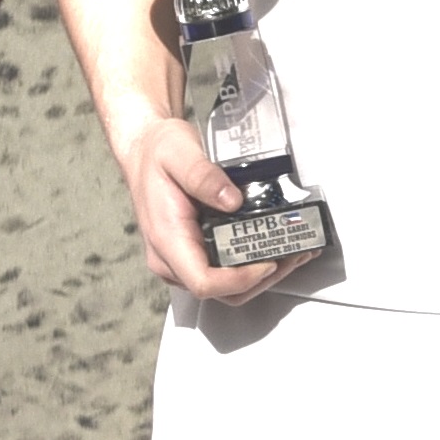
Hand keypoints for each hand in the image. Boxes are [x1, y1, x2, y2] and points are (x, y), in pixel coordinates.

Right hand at [112, 113, 290, 304]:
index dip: (240, 280)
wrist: (146, 148)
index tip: (268, 262)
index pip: (203, 282)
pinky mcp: (195, 253)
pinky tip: (277, 247)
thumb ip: (204, 176)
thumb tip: (232, 200)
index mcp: (166, 238)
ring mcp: (183, 259)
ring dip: (264, 276)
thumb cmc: (157, 152)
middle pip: (221, 291)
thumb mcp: (179, 153)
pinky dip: (254, 266)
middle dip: (263, 279)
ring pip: (227, 288)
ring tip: (293, 252)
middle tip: (294, 255)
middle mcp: (171, 258)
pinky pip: (226, 272)